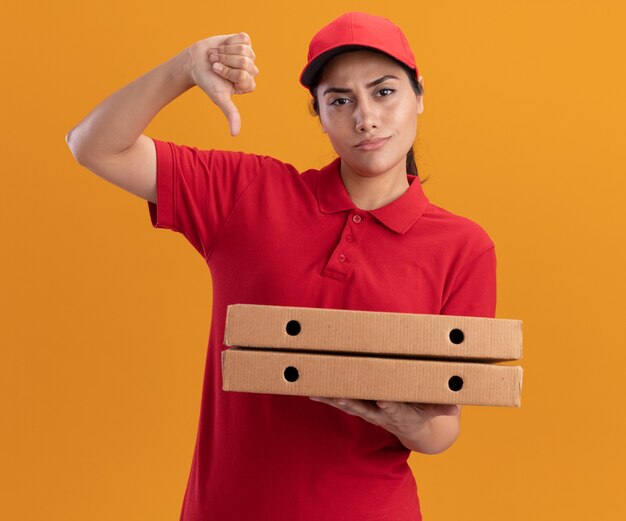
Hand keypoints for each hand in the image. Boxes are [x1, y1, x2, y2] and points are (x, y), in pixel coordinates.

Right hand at [188, 32, 258, 135]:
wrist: (196, 61)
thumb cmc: (208, 81)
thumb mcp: (220, 98)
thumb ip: (231, 114)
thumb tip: (235, 135)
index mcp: (248, 84)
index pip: (244, 75)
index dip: (229, 72)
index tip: (218, 73)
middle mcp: (251, 70)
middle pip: (245, 62)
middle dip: (226, 61)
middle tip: (216, 64)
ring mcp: (249, 55)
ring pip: (244, 50)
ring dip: (225, 51)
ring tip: (218, 56)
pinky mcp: (244, 41)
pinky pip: (243, 38)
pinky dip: (229, 41)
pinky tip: (224, 46)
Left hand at [309, 397, 459, 450]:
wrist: (420, 431)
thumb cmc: (429, 412)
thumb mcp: (439, 409)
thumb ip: (444, 405)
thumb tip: (453, 403)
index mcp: (402, 414)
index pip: (396, 410)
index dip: (390, 406)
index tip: (384, 402)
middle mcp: (382, 414)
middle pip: (365, 408)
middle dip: (352, 402)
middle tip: (340, 396)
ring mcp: (370, 412)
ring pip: (350, 404)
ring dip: (334, 399)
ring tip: (319, 392)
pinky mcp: (363, 407)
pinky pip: (343, 401)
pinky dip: (329, 397)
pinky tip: (312, 392)